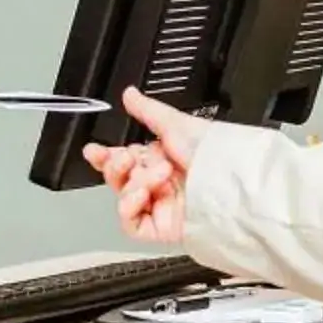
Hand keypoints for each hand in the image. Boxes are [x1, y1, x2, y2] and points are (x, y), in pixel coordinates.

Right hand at [82, 87, 208, 244]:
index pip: (125, 158)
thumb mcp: (177, 123)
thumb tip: (130, 94)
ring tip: (158, 173)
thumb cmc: (214, 153)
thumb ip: (148, 111)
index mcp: (163, 157)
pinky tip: (142, 193)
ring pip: (124, 197)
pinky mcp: (161, 227)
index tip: (94, 150)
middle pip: (120, 178)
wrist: (229, 181)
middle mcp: (160, 182)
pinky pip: (131, 222)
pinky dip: (130, 206)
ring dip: (134, 182)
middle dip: (115, 166)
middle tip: (123, 158)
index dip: (106, 156)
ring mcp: (160, 205)